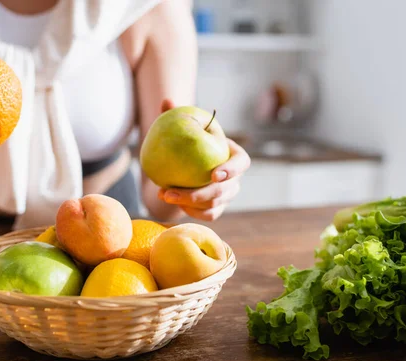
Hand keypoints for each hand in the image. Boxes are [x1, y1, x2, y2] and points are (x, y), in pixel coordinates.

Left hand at [156, 99, 250, 220]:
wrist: (187, 166)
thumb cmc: (189, 142)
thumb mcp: (184, 128)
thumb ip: (177, 115)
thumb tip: (166, 101)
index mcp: (235, 156)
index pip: (242, 163)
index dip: (231, 170)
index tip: (213, 174)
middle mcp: (235, 179)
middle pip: (225, 191)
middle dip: (199, 194)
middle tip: (172, 191)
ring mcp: (227, 196)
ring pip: (213, 206)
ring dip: (188, 203)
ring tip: (164, 194)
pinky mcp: (216, 209)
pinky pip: (206, 215)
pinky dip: (189, 211)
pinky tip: (169, 203)